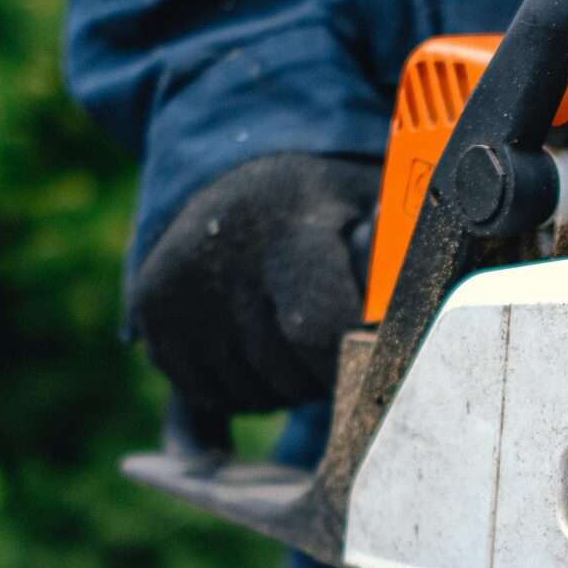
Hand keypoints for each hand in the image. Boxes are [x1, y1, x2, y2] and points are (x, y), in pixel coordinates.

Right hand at [131, 153, 376, 420]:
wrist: (237, 174)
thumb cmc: (329, 205)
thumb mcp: (374, 210)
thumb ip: (398, 266)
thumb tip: (417, 320)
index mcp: (289, 223)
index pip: (318, 326)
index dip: (351, 363)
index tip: (376, 369)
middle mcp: (222, 252)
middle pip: (285, 371)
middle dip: (323, 380)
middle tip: (340, 349)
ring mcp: (178, 283)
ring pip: (248, 393)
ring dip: (285, 390)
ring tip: (298, 338)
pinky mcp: (151, 310)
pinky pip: (207, 393)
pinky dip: (243, 390)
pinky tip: (258, 345)